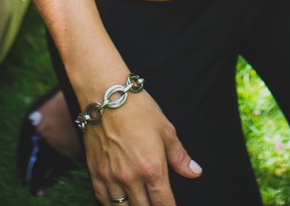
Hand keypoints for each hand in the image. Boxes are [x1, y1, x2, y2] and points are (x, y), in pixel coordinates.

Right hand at [79, 88, 201, 205]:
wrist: (106, 95)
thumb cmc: (139, 109)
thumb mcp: (166, 130)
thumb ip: (180, 157)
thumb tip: (195, 172)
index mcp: (152, 169)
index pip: (163, 204)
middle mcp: (130, 178)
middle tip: (155, 201)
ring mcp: (110, 177)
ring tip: (138, 202)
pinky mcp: (94, 172)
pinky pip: (102, 199)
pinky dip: (111, 203)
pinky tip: (118, 200)